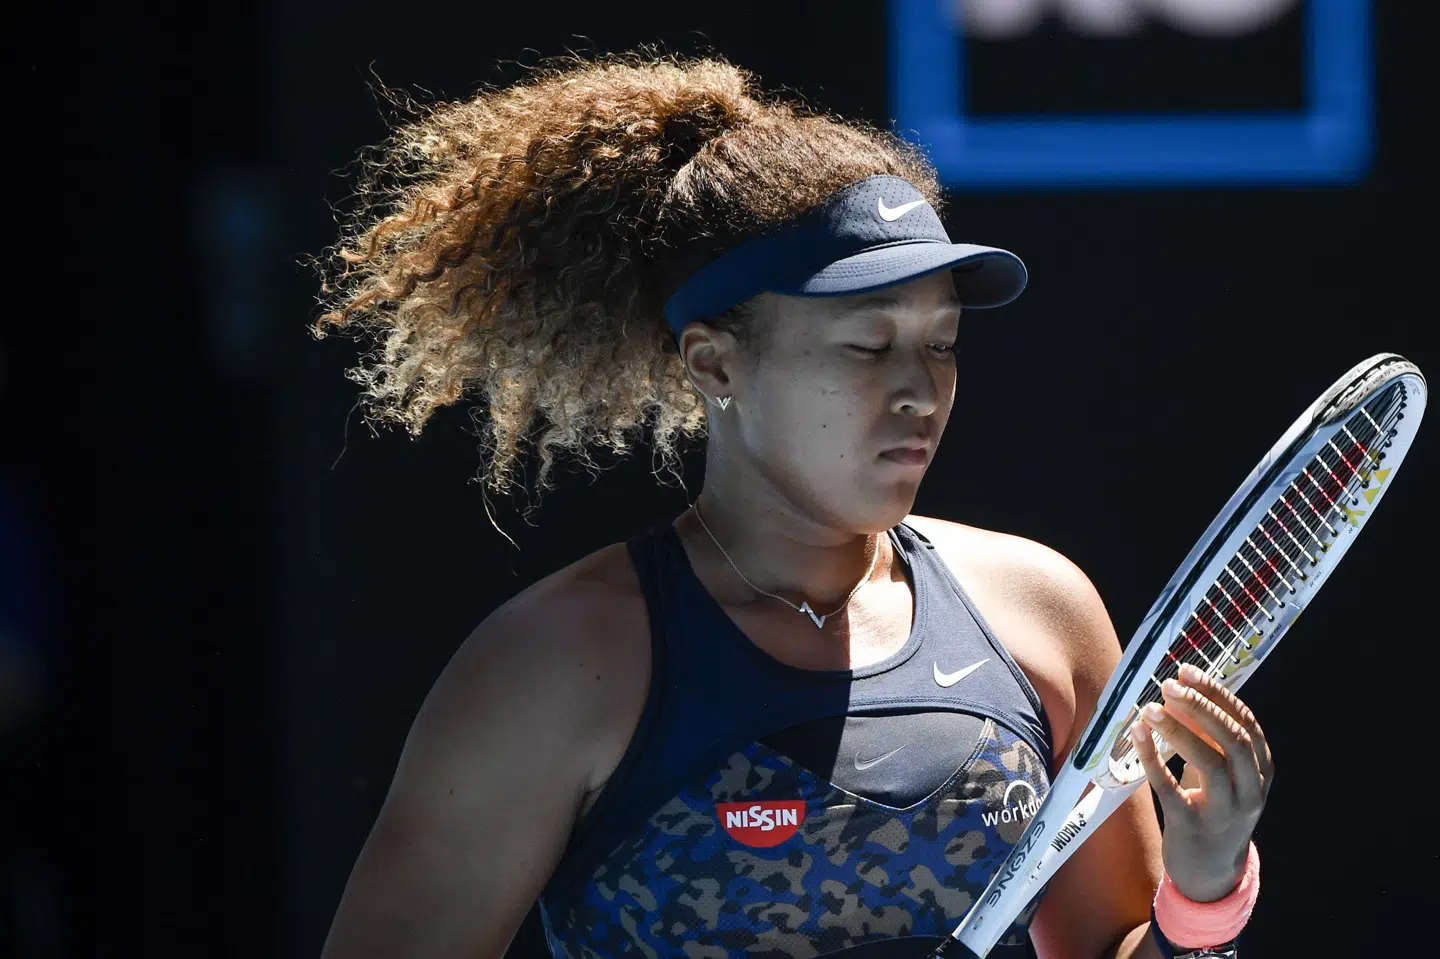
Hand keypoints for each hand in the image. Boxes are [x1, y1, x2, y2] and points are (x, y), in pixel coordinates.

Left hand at [1129, 661, 1273, 901]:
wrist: (1209, 871)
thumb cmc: (1213, 808)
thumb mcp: (1218, 772)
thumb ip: (1205, 736)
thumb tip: (1177, 693)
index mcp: (1261, 771)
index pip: (1246, 724)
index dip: (1217, 695)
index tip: (1188, 671)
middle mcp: (1251, 791)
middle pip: (1234, 740)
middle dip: (1202, 707)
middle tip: (1169, 684)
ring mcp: (1225, 812)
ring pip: (1210, 763)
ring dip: (1178, 730)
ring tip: (1149, 708)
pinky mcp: (1192, 827)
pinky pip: (1172, 789)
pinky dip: (1154, 759)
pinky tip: (1137, 735)